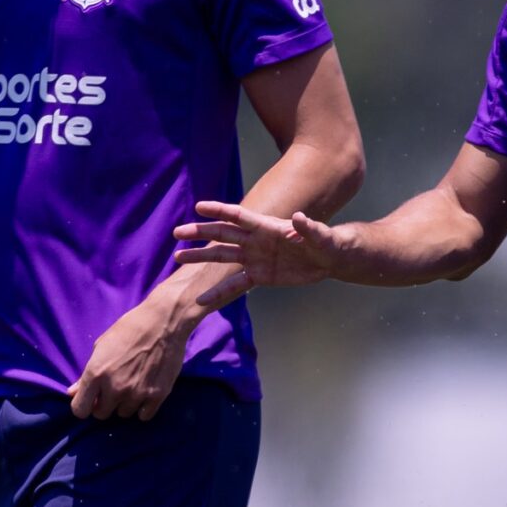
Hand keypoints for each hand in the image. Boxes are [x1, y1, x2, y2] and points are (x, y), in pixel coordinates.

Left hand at [69, 299, 191, 421]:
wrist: (163, 321)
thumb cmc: (129, 328)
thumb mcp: (101, 346)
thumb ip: (86, 374)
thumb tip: (72, 392)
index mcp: (96, 373)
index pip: (80, 409)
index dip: (83, 406)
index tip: (90, 399)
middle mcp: (114, 387)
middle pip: (102, 414)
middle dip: (104, 404)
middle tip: (112, 390)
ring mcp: (137, 393)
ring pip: (124, 414)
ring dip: (125, 404)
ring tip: (131, 386)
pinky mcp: (157, 395)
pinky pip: (144, 416)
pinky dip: (143, 408)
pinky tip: (144, 393)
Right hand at [173, 202, 351, 286]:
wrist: (329, 259)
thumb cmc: (326, 242)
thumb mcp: (320, 236)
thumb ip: (309, 228)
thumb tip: (299, 218)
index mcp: (267, 227)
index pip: (239, 216)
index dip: (220, 211)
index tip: (199, 207)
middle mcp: (256, 240)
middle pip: (223, 234)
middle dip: (200, 233)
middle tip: (177, 232)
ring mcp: (254, 258)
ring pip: (222, 257)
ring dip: (201, 258)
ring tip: (178, 258)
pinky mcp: (258, 276)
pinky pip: (235, 285)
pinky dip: (218, 292)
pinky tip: (201, 299)